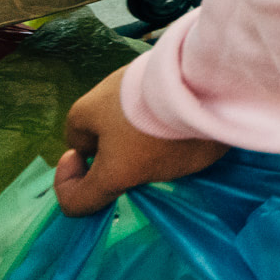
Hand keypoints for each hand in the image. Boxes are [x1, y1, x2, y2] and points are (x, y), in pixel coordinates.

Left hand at [54, 67, 225, 217]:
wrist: (200, 76)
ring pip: (155, 156)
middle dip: (114, 147)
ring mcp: (187, 166)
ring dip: (147, 135)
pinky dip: (175, 129)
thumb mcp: (87, 108)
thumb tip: (87, 147)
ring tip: (155, 100)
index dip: (67, 181)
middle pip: (123, 171)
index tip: (77, 151)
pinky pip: (184, 145)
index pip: (79, 203)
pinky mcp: (212, 150)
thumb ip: (77, 133)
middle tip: (120, 112)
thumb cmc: (136, 96)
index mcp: (118, 175)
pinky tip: (178, 102)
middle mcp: (153, 178)